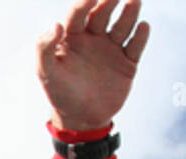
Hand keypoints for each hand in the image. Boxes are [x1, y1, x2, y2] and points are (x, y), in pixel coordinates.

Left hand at [38, 0, 149, 130]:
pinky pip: (136, 45)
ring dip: (129, 12)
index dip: (84, 3)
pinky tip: (142, 27)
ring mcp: (111, 49)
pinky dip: (140, 36)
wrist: (81, 120)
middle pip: (103, 14)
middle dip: (109, 1)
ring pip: (122, 25)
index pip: (78, 13)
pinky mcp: (127, 63)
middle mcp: (93, 38)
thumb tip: (55, 24)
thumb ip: (44, 48)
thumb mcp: (46, 74)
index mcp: (72, 37)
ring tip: (134, 0)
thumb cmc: (60, 94)